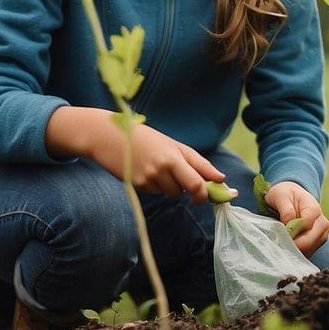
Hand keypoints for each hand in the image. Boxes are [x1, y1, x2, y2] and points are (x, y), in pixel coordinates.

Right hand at [93, 122, 226, 201]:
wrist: (108, 135)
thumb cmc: (144, 137)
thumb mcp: (173, 145)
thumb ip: (198, 163)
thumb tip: (221, 178)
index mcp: (172, 157)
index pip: (196, 184)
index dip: (206, 193)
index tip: (209, 194)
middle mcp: (160, 169)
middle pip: (184, 191)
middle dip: (189, 190)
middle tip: (184, 180)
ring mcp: (147, 179)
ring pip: (170, 192)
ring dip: (170, 185)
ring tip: (157, 166)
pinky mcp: (136, 185)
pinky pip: (155, 192)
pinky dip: (156, 185)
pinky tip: (145, 170)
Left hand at [264, 181, 328, 256]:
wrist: (291, 197)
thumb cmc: (285, 195)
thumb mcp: (280, 196)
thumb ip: (286, 210)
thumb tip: (289, 226)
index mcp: (314, 209)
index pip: (306, 225)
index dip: (291, 231)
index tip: (279, 232)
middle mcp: (323, 223)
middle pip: (309, 241)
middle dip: (292, 243)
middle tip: (279, 241)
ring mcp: (323, 234)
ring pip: (309, 249)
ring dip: (294, 248)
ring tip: (283, 240)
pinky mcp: (318, 242)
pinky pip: (308, 252)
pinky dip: (298, 251)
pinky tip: (288, 244)